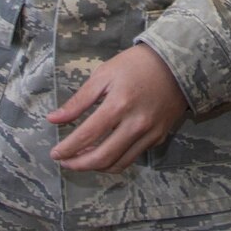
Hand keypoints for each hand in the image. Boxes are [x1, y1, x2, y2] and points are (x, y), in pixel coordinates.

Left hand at [46, 45, 188, 171]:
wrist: (176, 63)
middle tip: (65, 163)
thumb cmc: (136, 64)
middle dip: (79, 165)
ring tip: (81, 161)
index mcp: (118, 105)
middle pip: (103, 157)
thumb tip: (53, 119)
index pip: (87, 136)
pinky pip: (133, 157)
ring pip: (119, 164)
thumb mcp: (104, 74)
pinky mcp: (158, 137)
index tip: (55, 153)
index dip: (68, 149)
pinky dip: (115, 161)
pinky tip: (103, 153)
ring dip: (96, 167)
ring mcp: (149, 134)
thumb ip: (79, 100)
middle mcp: (135, 124)